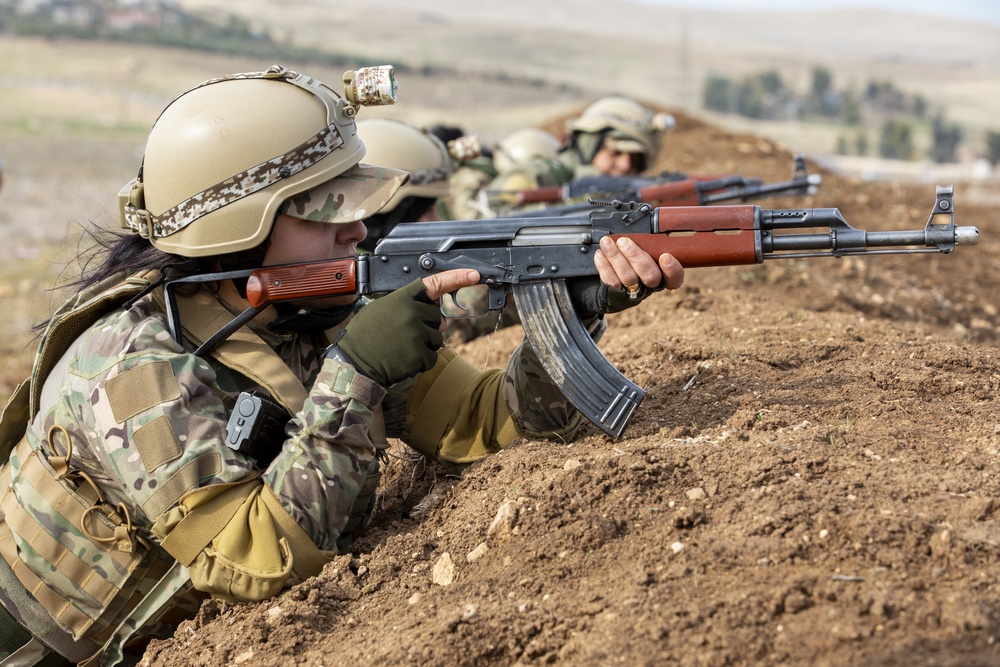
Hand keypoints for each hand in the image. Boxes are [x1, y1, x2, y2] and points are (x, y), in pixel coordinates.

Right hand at [334, 270, 479, 384]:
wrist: (354, 363)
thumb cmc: (365, 336)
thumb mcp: (382, 309)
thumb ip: (407, 305)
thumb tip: (433, 309)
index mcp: (402, 298)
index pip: (434, 284)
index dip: (456, 278)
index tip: (474, 275)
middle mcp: (412, 313)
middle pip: (436, 317)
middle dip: (426, 326)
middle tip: (402, 333)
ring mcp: (417, 334)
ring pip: (436, 338)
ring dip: (423, 345)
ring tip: (399, 347)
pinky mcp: (419, 355)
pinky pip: (431, 356)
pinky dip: (420, 361)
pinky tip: (402, 358)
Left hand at [571, 236, 684, 315]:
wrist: (612, 283)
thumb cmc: (633, 260)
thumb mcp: (645, 250)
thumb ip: (649, 243)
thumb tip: (643, 222)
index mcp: (663, 276)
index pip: (675, 278)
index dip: (672, 269)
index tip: (665, 256)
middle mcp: (650, 286)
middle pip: (650, 276)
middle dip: (636, 256)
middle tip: (624, 241)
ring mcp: (634, 291)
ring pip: (628, 277)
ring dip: (616, 257)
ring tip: (607, 242)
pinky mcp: (617, 294)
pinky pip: (611, 281)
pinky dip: (604, 266)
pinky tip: (600, 254)